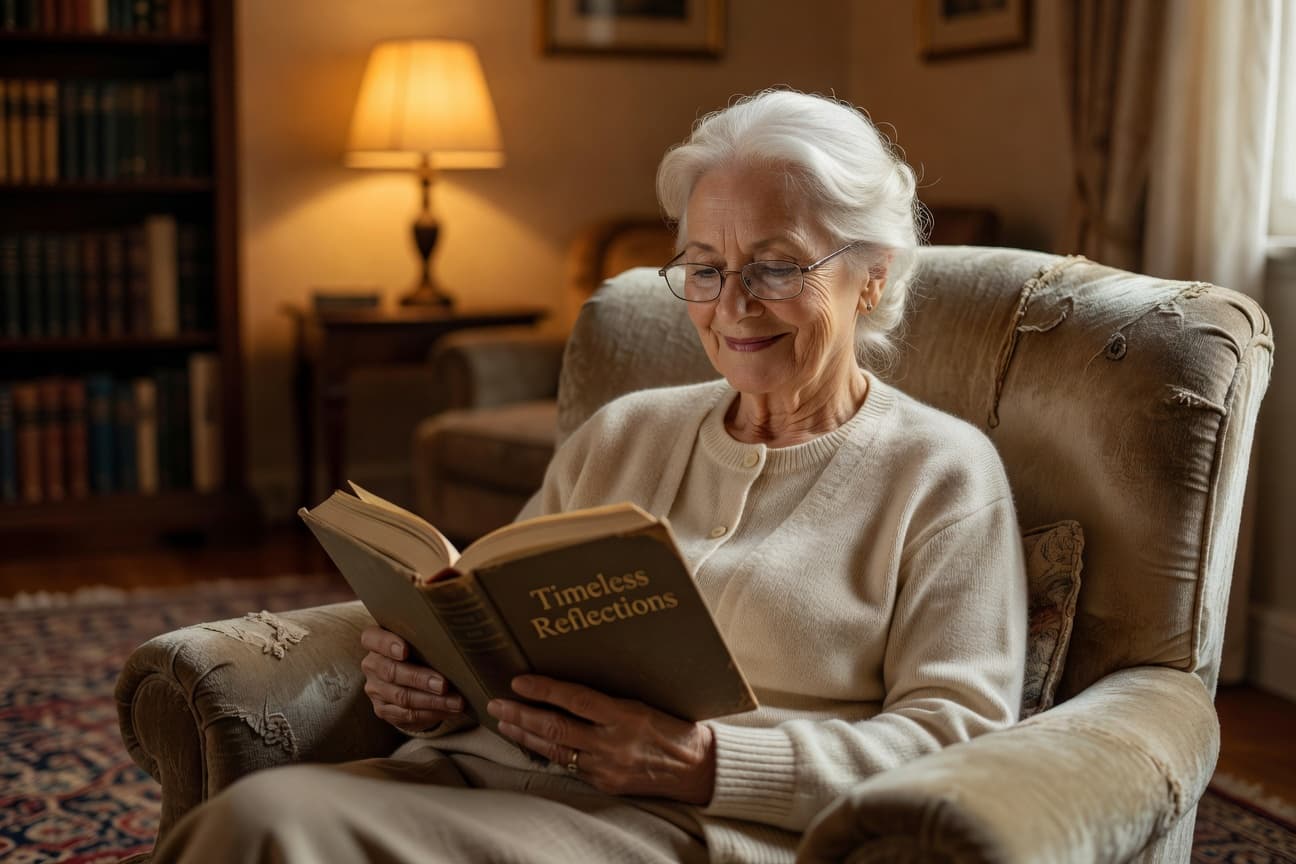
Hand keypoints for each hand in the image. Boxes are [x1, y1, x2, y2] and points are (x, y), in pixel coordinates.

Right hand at [359, 626, 464, 734]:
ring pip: (402, 697)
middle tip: (443, 684)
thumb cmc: (421, 650)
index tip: (405, 650)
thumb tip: (456, 646)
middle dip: (420, 679)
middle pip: (391, 671)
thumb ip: (428, 639)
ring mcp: (376, 689)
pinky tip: (449, 710)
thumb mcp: (421, 641)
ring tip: (456, 702)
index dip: (387, 644)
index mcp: (376, 640)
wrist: (411, 678)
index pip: (372, 638)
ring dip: (432, 701)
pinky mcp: (383, 710)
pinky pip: (408, 714)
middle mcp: (372, 664)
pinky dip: (432, 713)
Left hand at [486, 675, 715, 804]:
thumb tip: (569, 687)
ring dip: (525, 736)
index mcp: (626, 715)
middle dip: (521, 715)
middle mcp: (613, 743)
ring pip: (555, 750)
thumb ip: (608, 699)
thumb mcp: (644, 703)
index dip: (544, 689)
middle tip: (496, 704)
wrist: (698, 768)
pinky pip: (569, 766)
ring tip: (504, 723)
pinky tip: (531, 743)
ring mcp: (606, 766)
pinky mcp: (605, 783)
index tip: (519, 681)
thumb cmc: (674, 726)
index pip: (575, 699)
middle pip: (555, 728)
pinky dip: (546, 753)